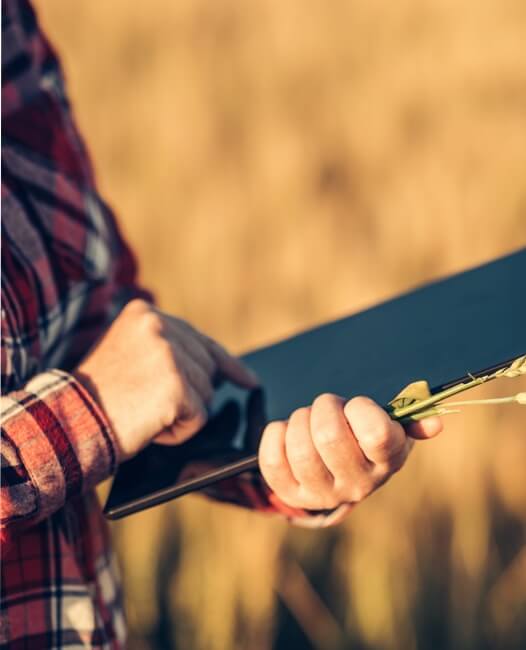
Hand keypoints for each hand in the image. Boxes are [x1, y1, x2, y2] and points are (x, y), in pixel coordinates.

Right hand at [74, 299, 257, 460]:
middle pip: (207, 368)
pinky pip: (199, 416)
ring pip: (206, 394)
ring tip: (143, 412)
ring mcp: (169, 354)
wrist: (68, 423)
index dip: (227, 364)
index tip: (249, 381)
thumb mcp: (131, 356)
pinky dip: (179, 431)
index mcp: (145, 313)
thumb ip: (169, 350)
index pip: (200, 340)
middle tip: (153, 405)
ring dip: (181, 413)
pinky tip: (150, 425)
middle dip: (191, 395)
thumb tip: (222, 370)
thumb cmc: (99, 397)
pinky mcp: (176, 386)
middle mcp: (159, 326)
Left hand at [258, 394, 441, 514]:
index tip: (356, 406)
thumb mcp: (393, 429)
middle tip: (326, 406)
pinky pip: (272, 458)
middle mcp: (356, 485)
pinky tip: (287, 432)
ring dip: (299, 420)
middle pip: (329, 436)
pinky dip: (275, 434)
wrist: (339, 474)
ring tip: (308, 419)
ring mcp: (321, 494)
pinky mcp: (290, 494)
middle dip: (324, 407)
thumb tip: (435, 425)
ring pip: (300, 448)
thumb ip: (411, 421)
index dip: (360, 408)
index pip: (375, 433)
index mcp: (386, 462)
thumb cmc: (366, 439)